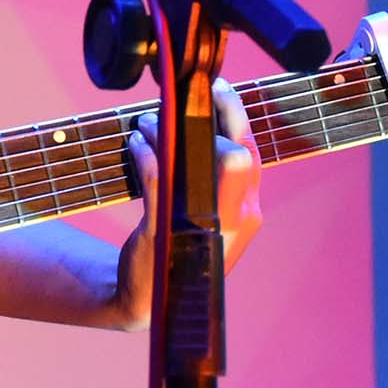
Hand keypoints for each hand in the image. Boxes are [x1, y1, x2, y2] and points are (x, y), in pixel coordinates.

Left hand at [111, 76, 264, 328]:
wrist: (150, 299)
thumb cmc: (179, 249)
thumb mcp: (205, 217)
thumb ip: (210, 181)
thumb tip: (197, 127)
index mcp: (248, 212)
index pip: (252, 154)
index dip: (236, 118)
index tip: (218, 88)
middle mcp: (236, 219)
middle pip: (236, 153)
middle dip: (213, 115)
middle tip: (187, 92)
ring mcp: (205, 226)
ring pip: (198, 161)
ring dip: (167, 132)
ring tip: (145, 119)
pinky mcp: (168, 229)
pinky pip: (160, 178)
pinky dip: (146, 153)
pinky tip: (135, 141)